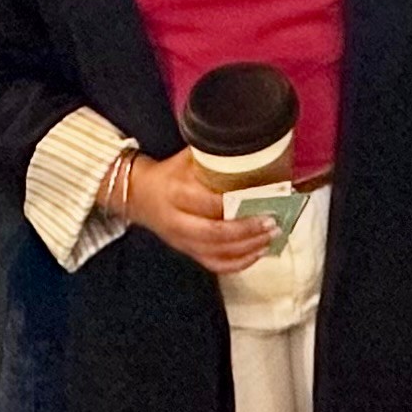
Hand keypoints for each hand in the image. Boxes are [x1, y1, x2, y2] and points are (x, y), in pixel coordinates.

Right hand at [121, 148, 275, 277]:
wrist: (139, 194)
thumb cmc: (170, 172)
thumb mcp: (187, 157)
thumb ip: (214, 156)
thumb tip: (251, 146)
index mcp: (176, 192)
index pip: (209, 203)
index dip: (237, 204)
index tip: (264, 198)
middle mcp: (177, 221)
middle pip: (214, 234)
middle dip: (247, 231)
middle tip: (272, 223)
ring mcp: (181, 240)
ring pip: (216, 253)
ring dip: (248, 248)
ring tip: (271, 237)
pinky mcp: (187, 251)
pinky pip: (214, 265)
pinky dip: (238, 263)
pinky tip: (257, 252)